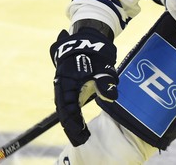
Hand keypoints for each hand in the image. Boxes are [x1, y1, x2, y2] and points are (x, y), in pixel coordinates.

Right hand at [50, 28, 117, 145]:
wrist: (87, 37)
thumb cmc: (95, 52)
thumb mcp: (102, 66)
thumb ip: (106, 82)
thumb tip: (112, 98)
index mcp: (67, 83)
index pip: (68, 111)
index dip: (74, 126)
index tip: (82, 137)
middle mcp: (63, 85)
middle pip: (65, 111)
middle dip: (72, 126)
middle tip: (81, 139)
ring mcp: (65, 84)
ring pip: (66, 105)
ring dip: (72, 119)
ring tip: (80, 133)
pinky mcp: (70, 82)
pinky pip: (70, 100)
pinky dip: (74, 111)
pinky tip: (79, 120)